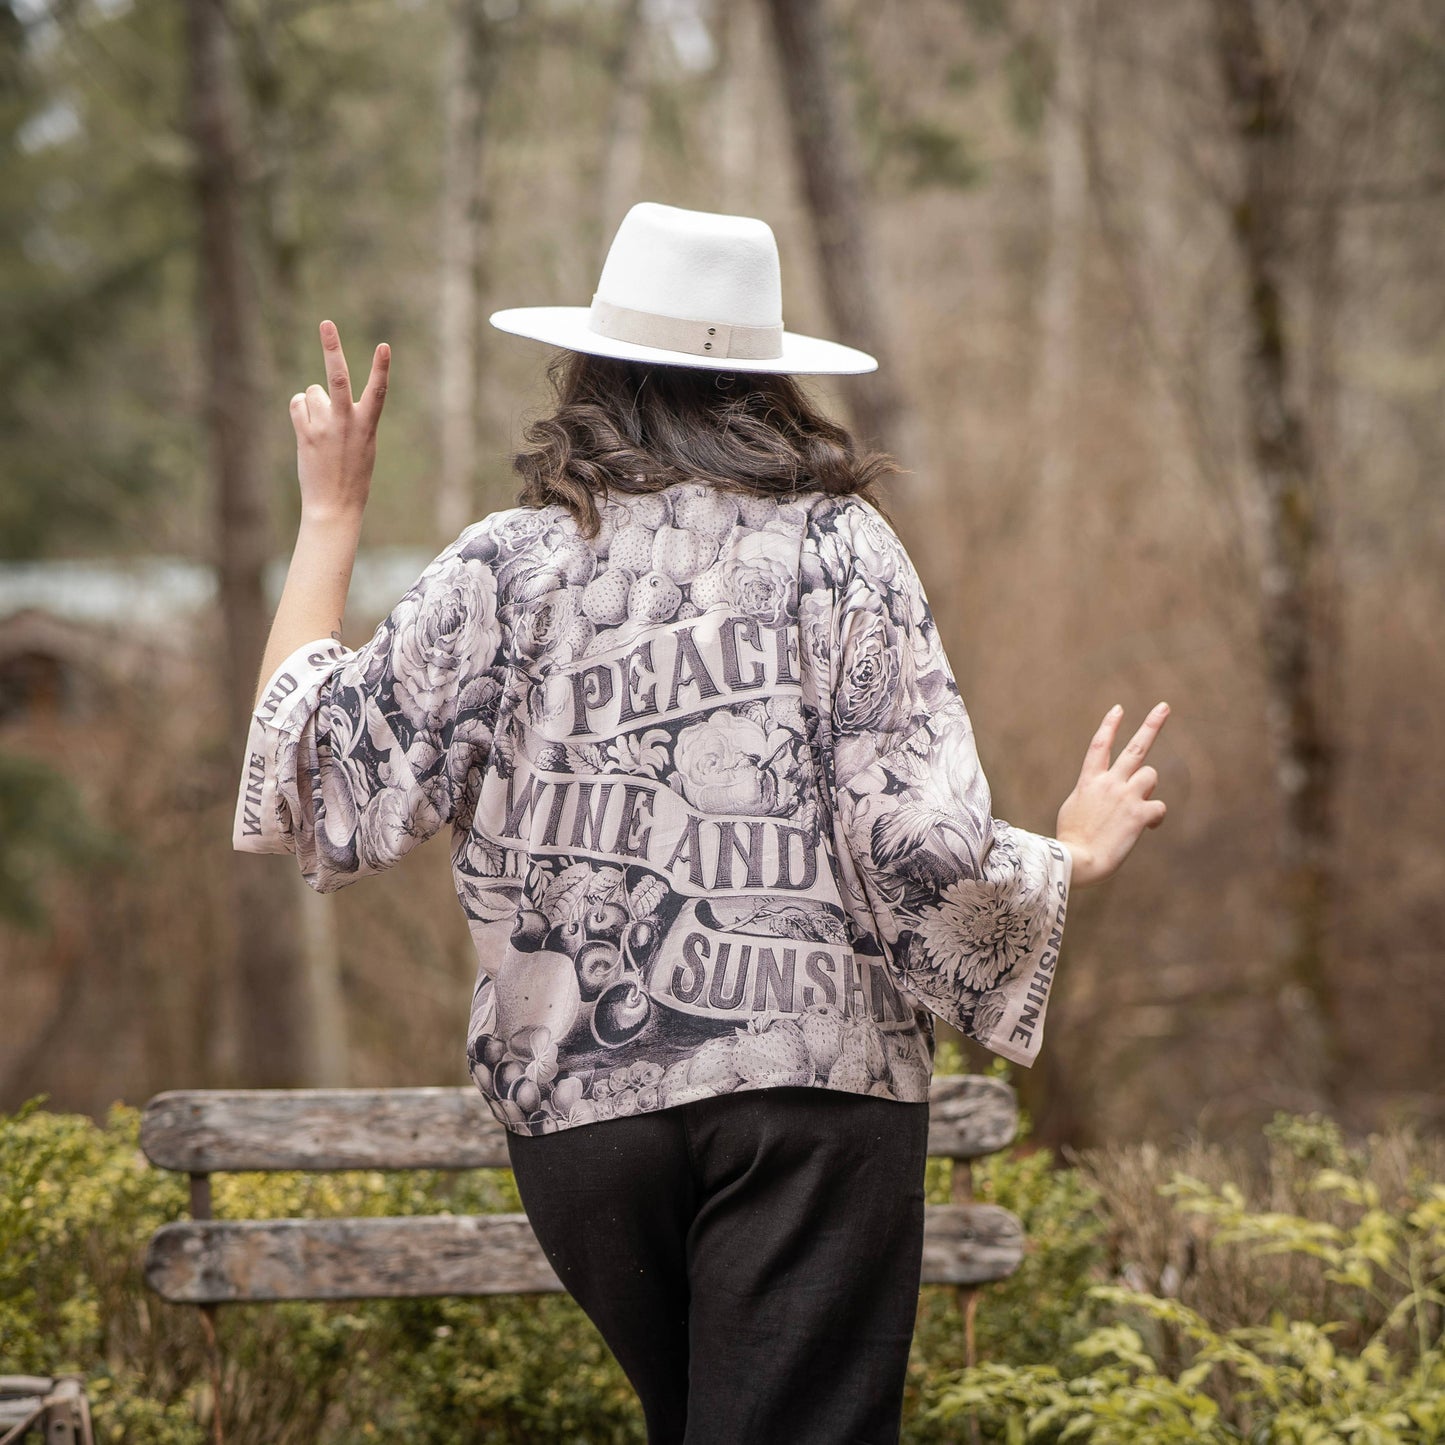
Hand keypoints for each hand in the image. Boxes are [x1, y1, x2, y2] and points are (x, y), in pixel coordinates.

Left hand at [290, 319, 389, 521]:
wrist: (335, 506)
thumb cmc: (353, 476)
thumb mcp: (363, 445)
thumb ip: (350, 418)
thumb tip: (320, 393)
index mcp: (367, 425)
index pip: (378, 391)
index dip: (381, 367)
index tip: (384, 346)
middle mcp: (346, 422)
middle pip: (337, 376)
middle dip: (332, 347)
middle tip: (326, 323)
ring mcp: (324, 428)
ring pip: (312, 392)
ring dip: (314, 403)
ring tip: (321, 429)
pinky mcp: (306, 434)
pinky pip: (298, 404)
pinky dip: (301, 410)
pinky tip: (308, 429)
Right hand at [1056, 702, 1169, 887]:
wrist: (1077, 860)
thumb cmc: (1071, 841)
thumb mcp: (1074, 809)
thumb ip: (1093, 795)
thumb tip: (1112, 794)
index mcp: (1089, 781)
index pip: (1099, 746)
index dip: (1110, 726)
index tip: (1119, 709)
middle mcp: (1109, 783)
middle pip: (1135, 747)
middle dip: (1152, 725)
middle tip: (1164, 706)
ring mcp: (1125, 796)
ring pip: (1150, 776)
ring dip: (1147, 789)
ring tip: (1136, 807)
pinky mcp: (1139, 814)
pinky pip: (1159, 807)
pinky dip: (1156, 817)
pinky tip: (1148, 828)